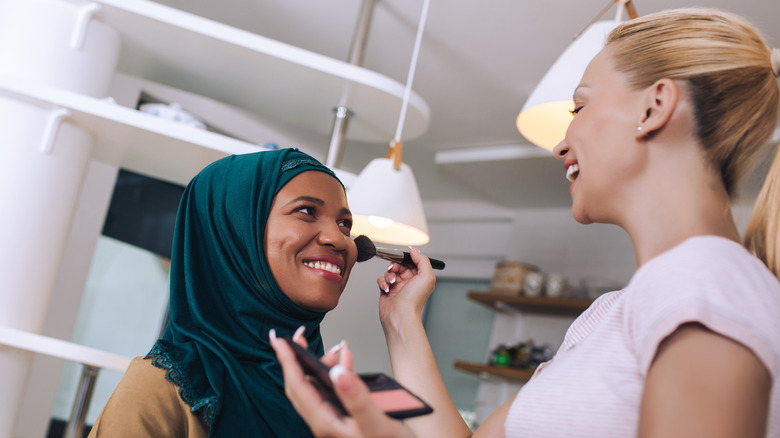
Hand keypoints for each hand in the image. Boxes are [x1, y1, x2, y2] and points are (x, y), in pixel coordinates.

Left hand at [270, 329, 416, 437]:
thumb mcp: (376, 424)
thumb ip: (357, 398)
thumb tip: (337, 372)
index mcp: (326, 423)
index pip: (299, 387)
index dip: (288, 362)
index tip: (281, 341)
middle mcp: (325, 422)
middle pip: (301, 386)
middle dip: (297, 359)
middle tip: (297, 338)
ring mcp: (333, 420)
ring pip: (315, 388)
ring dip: (321, 365)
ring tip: (335, 348)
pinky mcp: (343, 417)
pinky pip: (330, 392)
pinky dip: (336, 373)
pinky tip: (347, 363)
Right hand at [376, 247, 436, 328]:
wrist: (400, 316)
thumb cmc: (414, 300)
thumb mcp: (426, 276)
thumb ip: (422, 260)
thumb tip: (414, 250)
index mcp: (420, 277)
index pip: (413, 260)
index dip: (406, 256)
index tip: (400, 254)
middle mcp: (410, 281)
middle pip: (400, 264)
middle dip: (395, 264)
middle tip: (393, 268)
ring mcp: (398, 285)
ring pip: (390, 271)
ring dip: (389, 274)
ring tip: (392, 282)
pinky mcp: (387, 290)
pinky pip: (382, 279)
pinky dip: (382, 281)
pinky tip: (386, 288)